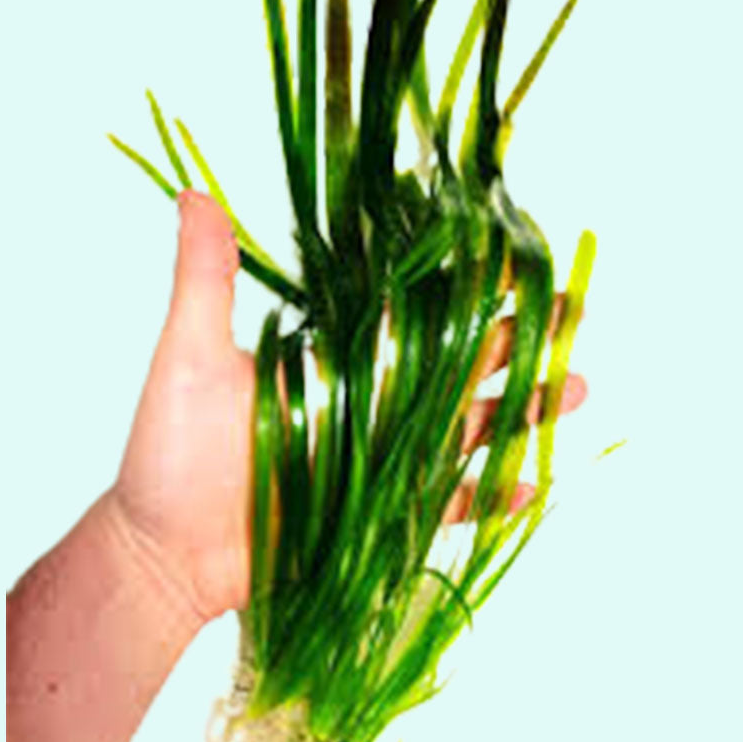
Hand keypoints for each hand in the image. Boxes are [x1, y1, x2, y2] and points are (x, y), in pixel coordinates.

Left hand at [106, 190, 586, 622]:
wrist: (166, 550)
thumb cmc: (171, 453)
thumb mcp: (189, 357)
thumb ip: (205, 280)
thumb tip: (191, 191)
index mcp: (336, 359)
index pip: (413, 312)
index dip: (463, 286)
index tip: (512, 257)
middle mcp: (368, 404)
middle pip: (457, 366)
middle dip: (517, 342)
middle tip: (574, 314)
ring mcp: (379, 462)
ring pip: (466, 430)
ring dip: (521, 413)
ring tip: (576, 391)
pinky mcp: (381, 518)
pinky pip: (447, 506)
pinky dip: (489, 498)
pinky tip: (532, 486)